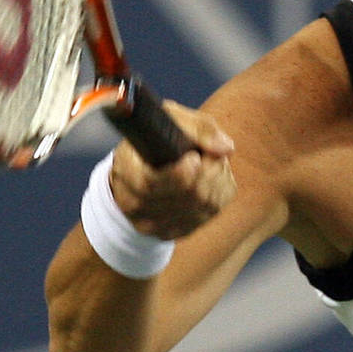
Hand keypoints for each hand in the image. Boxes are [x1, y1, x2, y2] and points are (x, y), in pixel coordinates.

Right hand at [108, 101, 235, 238]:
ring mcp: (154, 224)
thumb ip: (199, 128)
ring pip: (205, 205)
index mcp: (126, 174)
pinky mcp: (174, 232)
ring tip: (210, 164)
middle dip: (209, 171)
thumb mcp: (172, 119)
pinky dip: (218, 194)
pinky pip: (210, 214)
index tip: (194, 157)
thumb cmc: (158, 139)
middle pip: (189, 195)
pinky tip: (211, 180)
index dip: (180, 173)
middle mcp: (136, 205)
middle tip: (208, 155)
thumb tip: (225, 149)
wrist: (141, 168)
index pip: (151, 184)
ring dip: (217, 181)